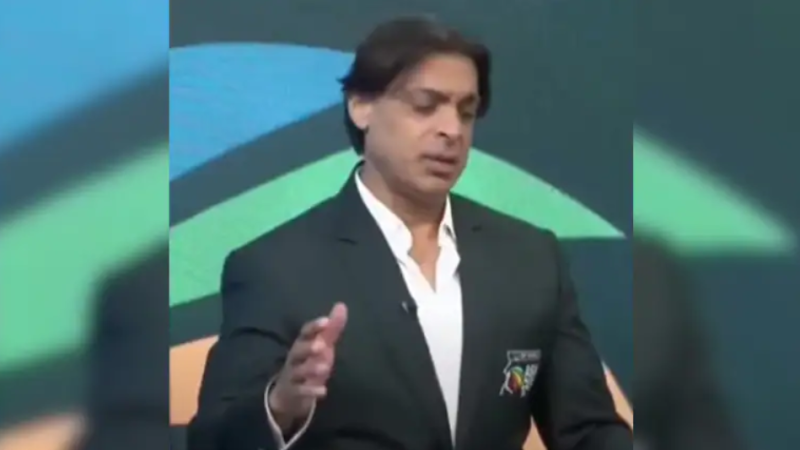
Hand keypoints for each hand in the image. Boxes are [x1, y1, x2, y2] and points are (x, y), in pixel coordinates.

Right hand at [268, 302, 347, 430]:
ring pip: (298, 371)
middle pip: (297, 350)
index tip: (326, 321)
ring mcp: (293, 375)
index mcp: (302, 344)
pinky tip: (323, 391)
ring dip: (311, 369)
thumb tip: (341, 305)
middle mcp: (295, 358)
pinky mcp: (294, 392)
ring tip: (325, 368)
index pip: (305, 332)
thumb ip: (332, 328)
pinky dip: (311, 391)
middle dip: (308, 347)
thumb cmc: (308, 363)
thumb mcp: (321, 345)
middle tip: (321, 345)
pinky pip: (301, 391)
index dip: (314, 327)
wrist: (288, 394)